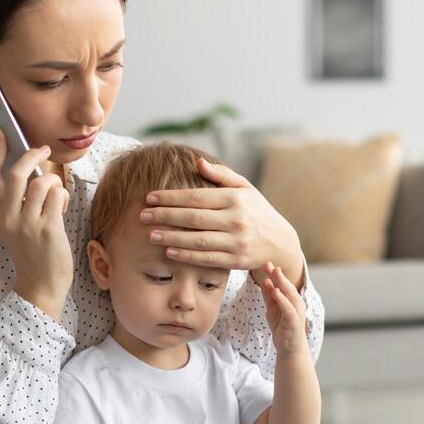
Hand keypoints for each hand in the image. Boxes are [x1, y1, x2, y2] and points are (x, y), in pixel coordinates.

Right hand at [0, 127, 71, 317]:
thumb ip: (18, 200)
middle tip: (42, 149)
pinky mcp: (47, 228)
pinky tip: (61, 206)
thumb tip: (30, 167)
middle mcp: (7, 218)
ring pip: (41, 182)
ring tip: (55, 192)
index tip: (0, 133)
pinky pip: (57, 195)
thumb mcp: (16, 224)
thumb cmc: (33, 250)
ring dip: (53, 181)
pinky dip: (61, 195)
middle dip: (32, 155)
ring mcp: (27, 224)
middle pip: (17, 173)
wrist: (42, 284)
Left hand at [140, 159, 301, 276]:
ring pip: (198, 239)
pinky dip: (186, 255)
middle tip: (143, 215)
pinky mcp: (237, 260)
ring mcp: (237, 241)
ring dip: (171, 237)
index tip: (149, 197)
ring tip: (151, 234)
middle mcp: (237, 219)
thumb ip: (221, 175)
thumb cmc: (256, 211)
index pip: (196, 197)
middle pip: (193, 217)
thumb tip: (197, 163)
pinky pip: (207, 258)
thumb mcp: (244, 188)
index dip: (171, 197)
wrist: (280, 242)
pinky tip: (169, 252)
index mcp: (236, 198)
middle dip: (165, 216)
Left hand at [260, 261, 308, 355]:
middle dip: (278, 274)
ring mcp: (296, 311)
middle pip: (286, 286)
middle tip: (269, 263)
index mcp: (290, 299)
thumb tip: (266, 281)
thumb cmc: (282, 327)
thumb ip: (269, 296)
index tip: (265, 262)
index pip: (282, 284)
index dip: (274, 273)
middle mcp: (296, 303)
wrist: (289, 348)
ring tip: (274, 273)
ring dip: (282, 283)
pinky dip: (282, 299)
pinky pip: (288, 308)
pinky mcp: (294, 321)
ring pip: (290, 294)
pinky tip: (276, 292)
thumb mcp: (272, 309)